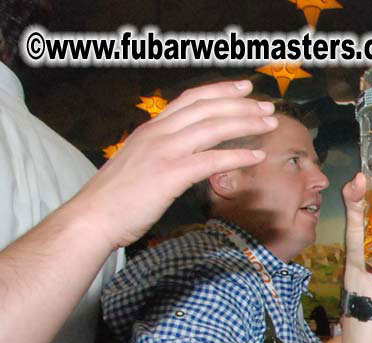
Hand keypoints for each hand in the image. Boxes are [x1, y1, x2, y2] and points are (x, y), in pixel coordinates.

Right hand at [74, 80, 279, 249]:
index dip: (219, 91)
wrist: (93, 217)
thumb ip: (163, 152)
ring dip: (245, 123)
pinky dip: (237, 156)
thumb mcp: (140, 163)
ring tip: (270, 124)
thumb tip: (186, 153)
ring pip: (212, 128)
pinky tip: (257, 156)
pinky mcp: (169, 174)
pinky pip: (211, 160)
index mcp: (150, 129)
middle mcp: (157, 133)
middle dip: (241, 104)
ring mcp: (163, 152)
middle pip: (206, 108)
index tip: (244, 88)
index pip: (190, 100)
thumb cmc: (117, 197)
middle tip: (268, 105)